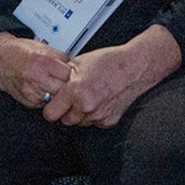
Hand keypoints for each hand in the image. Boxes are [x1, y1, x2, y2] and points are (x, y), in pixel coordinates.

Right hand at [0, 33, 71, 108]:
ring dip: (57, 93)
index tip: (69, 72)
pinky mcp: (29, 101)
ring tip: (52, 83)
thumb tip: (75, 67)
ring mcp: (32, 92)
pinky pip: (46, 103)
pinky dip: (47, 97)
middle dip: (65, 85)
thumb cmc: (20, 51)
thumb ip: (60, 58)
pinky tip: (42, 88)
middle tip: (62, 79)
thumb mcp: (44, 48)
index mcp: (44, 62)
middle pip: (64, 88)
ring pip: (56, 98)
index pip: (69, 74)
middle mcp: (38, 78)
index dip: (71, 73)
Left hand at [44, 26, 180, 127]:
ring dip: (80, 114)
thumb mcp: (78, 63)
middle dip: (65, 111)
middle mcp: (86, 106)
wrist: (134, 66)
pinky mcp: (108, 121)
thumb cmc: (108, 62)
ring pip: (79, 122)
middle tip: (72, 99)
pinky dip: (93, 115)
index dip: (50, 108)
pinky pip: (93, 122)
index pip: (50, 113)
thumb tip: (50, 87)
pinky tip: (99, 100)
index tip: (53, 104)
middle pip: (64, 120)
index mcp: (75, 91)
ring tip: (88, 97)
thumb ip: (62, 78)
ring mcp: (98, 115)